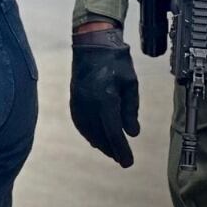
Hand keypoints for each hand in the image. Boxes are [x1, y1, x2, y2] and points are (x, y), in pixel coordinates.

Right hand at [70, 24, 139, 166]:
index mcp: (105, 99)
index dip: (121, 150)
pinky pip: (79, 121)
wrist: (92, 43)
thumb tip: (132, 133)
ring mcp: (78, 101)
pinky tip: (94, 137)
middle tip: (122, 160)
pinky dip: (87, 132)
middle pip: (99, 135)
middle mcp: (89, 103)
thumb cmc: (116, 61)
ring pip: (87, 130)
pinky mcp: (73, 97)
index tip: (128, 163)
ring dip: (99, 143)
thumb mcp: (130, 84)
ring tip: (110, 150)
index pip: (113, 132)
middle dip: (111, 149)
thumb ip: (131, 110)